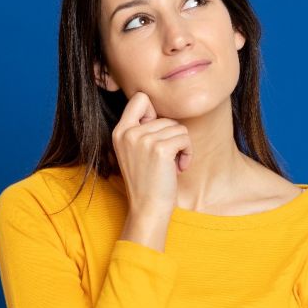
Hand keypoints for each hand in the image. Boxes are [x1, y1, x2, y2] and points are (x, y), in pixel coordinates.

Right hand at [112, 91, 191, 245]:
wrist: (147, 208)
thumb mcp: (134, 151)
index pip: (140, 98)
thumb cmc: (147, 181)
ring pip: (178, 128)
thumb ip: (141, 130)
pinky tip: (179, 167)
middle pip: (166, 117)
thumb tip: (163, 110)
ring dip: (182, 146)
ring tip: (172, 165)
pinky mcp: (160, 149)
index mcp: (119, 131)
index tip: (156, 135)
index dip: (154, 113)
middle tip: (167, 159)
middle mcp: (128, 132)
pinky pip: (185, 138)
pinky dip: (188, 153)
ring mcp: (143, 140)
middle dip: (173, 137)